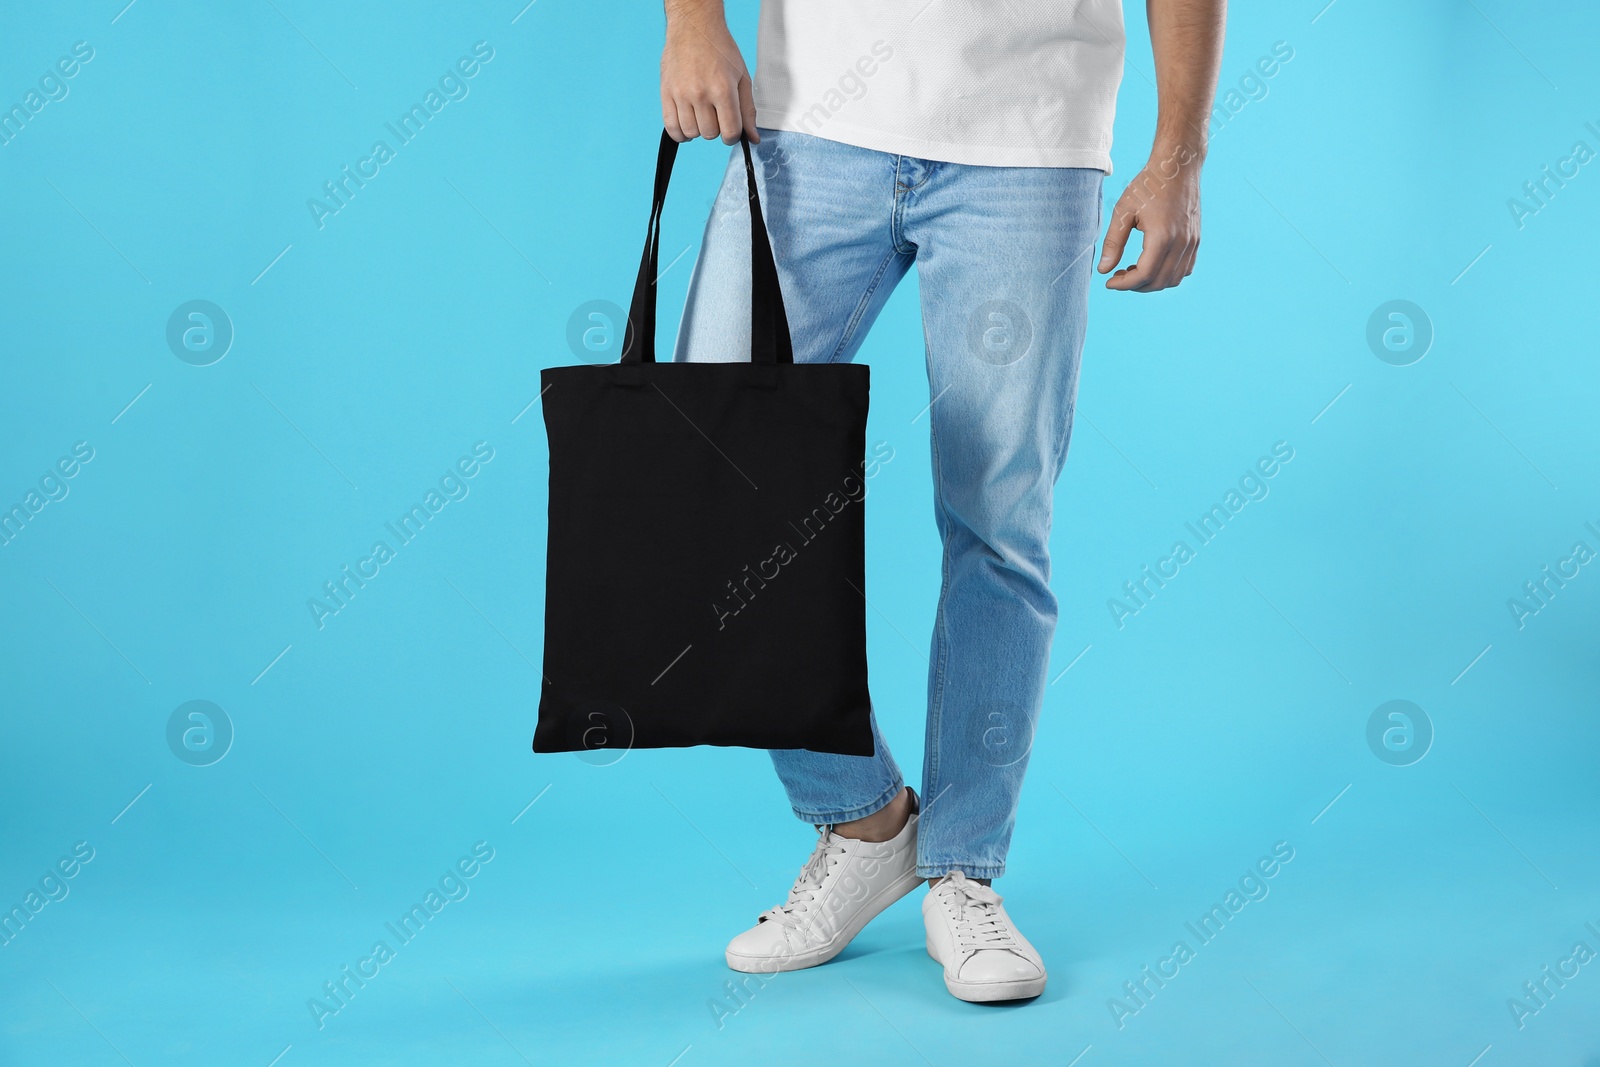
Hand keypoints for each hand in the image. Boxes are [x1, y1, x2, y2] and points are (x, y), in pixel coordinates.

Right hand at [661, 2, 757, 144]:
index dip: (733, 135)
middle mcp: (700, 93)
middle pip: (710, 134)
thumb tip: (752, 138)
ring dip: (699, 130)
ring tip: (702, 114)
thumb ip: (747, 110)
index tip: (731, 128)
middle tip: (716, 113)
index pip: (730, 131)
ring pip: (691, 133)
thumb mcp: (742, 77)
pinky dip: (680, 133)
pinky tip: (688, 123)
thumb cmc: (720, 50)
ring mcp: (681, 94)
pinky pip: (671, 127)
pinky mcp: (666, 93)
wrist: (694, 28)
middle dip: (716, 128)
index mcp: (722, 89)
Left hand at [1097, 144, 1202, 291]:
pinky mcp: (1196, 239)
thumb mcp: (1123, 212)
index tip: (1109, 282)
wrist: (1177, 166)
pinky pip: (1185, 269)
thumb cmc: (1148, 185)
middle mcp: (1181, 243)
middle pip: (1158, 282)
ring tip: (1133, 270)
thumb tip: (1103, 270)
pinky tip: (1151, 264)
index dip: (1124, 284)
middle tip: (1118, 276)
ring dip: (1152, 282)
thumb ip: (1113, 243)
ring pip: (1173, 279)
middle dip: (1135, 285)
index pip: (1143, 275)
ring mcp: (1192, 242)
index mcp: (1162, 237)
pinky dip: (1168, 275)